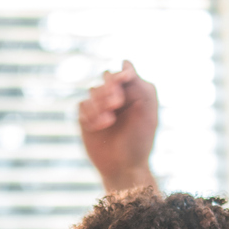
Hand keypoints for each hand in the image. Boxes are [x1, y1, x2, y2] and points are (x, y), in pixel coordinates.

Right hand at [78, 60, 158, 192]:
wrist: (124, 166)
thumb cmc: (140, 139)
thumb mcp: (146, 109)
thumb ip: (139, 84)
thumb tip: (125, 62)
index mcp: (132, 93)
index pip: (122, 72)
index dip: (121, 74)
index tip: (124, 80)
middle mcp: (115, 97)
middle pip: (105, 77)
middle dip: (110, 88)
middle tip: (117, 103)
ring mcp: (99, 107)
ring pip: (92, 90)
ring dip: (101, 103)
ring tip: (110, 120)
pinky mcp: (86, 118)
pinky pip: (82, 106)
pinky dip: (91, 114)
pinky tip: (100, 127)